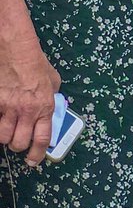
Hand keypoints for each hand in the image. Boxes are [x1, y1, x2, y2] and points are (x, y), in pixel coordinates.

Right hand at [0, 35, 60, 165]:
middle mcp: (26, 110)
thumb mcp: (52, 79)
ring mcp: (6, 107)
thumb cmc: (34, 60)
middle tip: (17, 141)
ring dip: (4, 136)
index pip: (43, 139)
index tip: (33, 161)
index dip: (37, 154)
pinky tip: (0, 118)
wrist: (13, 46)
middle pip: (19, 143)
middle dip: (18, 145)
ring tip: (6, 129)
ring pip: (2, 137)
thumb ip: (52, 96)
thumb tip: (51, 107)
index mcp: (45, 106)